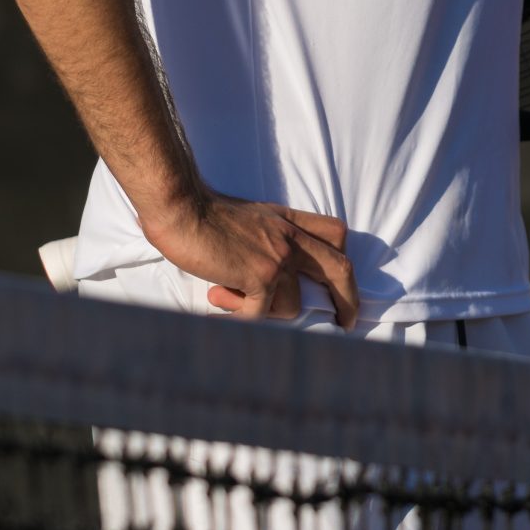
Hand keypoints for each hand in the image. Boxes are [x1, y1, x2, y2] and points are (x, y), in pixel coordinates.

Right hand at [144, 191, 359, 326]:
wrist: (180, 207)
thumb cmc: (199, 212)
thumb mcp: (246, 217)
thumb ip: (263, 238)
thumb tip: (263, 280)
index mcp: (287, 220)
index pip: (333, 233)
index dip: (343, 259)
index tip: (342, 285)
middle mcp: (290, 236)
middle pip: (340, 268)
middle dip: (349, 300)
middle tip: (346, 323)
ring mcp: (279, 256)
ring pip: (292, 305)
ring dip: (263, 312)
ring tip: (224, 295)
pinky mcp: (261, 275)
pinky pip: (259, 315)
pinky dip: (237, 318)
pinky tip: (214, 309)